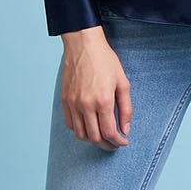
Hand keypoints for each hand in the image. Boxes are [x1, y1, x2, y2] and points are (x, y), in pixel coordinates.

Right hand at [60, 26, 131, 148]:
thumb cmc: (105, 61)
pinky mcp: (64, 100)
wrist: (83, 45)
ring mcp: (73, 103)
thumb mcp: (123, 83)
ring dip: (92, 139)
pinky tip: (89, 125)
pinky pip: (70, 124)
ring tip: (102, 136)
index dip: (118, 142)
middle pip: (94, 138)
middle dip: (107, 145)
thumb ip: (126, 108)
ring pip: (80, 134)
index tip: (123, 142)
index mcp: (103, 100)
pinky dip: (80, 130)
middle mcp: (86, 104)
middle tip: (114, 143)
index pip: (109, 133)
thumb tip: (126, 129)